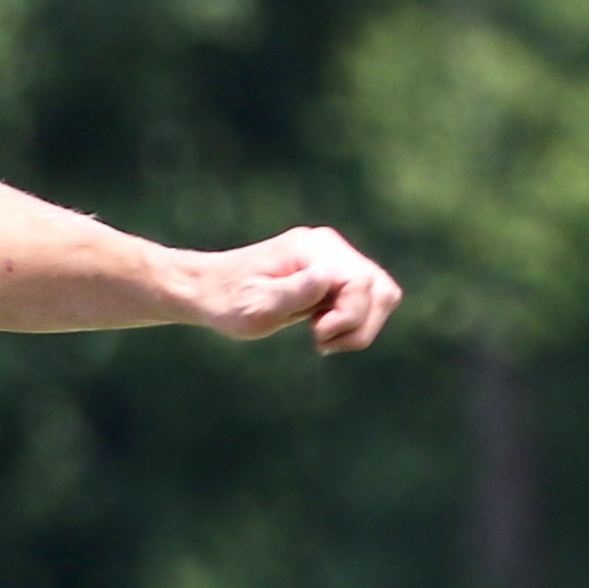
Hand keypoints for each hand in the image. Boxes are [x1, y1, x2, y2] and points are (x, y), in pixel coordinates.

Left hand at [191, 225, 397, 352]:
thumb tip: (328, 275)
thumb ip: (294, 293)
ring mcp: (334, 256)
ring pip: (380, 293)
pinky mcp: (333, 271)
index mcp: (311, 248)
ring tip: (322, 338)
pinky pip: (366, 297)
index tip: (317, 336)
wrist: (208, 289)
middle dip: (358, 324)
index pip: (360, 283)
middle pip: (379, 288)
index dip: (349, 317)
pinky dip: (353, 320)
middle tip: (318, 341)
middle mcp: (329, 246)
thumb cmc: (226, 301)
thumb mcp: (254, 306)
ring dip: (359, 324)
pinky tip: (322, 329)